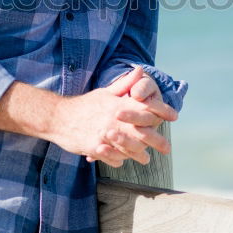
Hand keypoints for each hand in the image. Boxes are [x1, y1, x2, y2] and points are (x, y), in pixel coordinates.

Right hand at [54, 67, 175, 168]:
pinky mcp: (94, 147)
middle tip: (168, 149)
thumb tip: (141, 70)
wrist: (58, 116)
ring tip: (146, 159)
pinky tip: (123, 161)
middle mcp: (114, 120)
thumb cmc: (85, 105)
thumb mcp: (105, 92)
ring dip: (139, 155)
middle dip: (157, 140)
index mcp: (118, 105)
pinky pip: (112, 157)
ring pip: (129, 148)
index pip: (146, 108)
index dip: (162, 111)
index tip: (174, 116)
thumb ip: (125, 84)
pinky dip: (118, 160)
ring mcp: (104, 134)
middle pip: (142, 132)